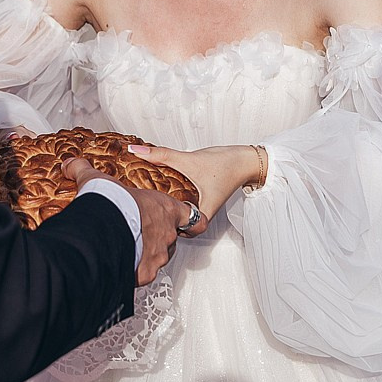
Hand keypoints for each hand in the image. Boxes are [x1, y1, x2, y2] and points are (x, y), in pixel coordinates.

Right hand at [64, 158, 204, 286]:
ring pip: (157, 258)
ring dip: (144, 254)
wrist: (102, 230)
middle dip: (156, 237)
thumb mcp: (98, 179)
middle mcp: (167, 234)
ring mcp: (158, 256)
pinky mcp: (145, 273)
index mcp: (166, 209)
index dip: (190, 220)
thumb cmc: (111, 205)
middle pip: (171, 239)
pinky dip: (132, 271)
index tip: (182, 222)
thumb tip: (71, 163)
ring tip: (125, 249)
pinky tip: (118, 266)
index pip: (194, 218)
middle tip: (138, 233)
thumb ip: (85, 169)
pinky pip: (142, 274)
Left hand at [129, 143, 266, 215]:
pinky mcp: (201, 194)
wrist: (245, 158)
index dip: (163, 226)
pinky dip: (173, 193)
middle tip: (143, 209)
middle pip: (177, 221)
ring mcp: (201, 204)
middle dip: (161, 216)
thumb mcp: (189, 160)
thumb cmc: (226, 165)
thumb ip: (162, 155)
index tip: (148, 218)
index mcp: (202, 214)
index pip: (179, 229)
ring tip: (148, 198)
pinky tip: (161, 184)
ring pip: (179, 209)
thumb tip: (136, 152)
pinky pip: (183, 198)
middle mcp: (202, 213)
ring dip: (166, 204)